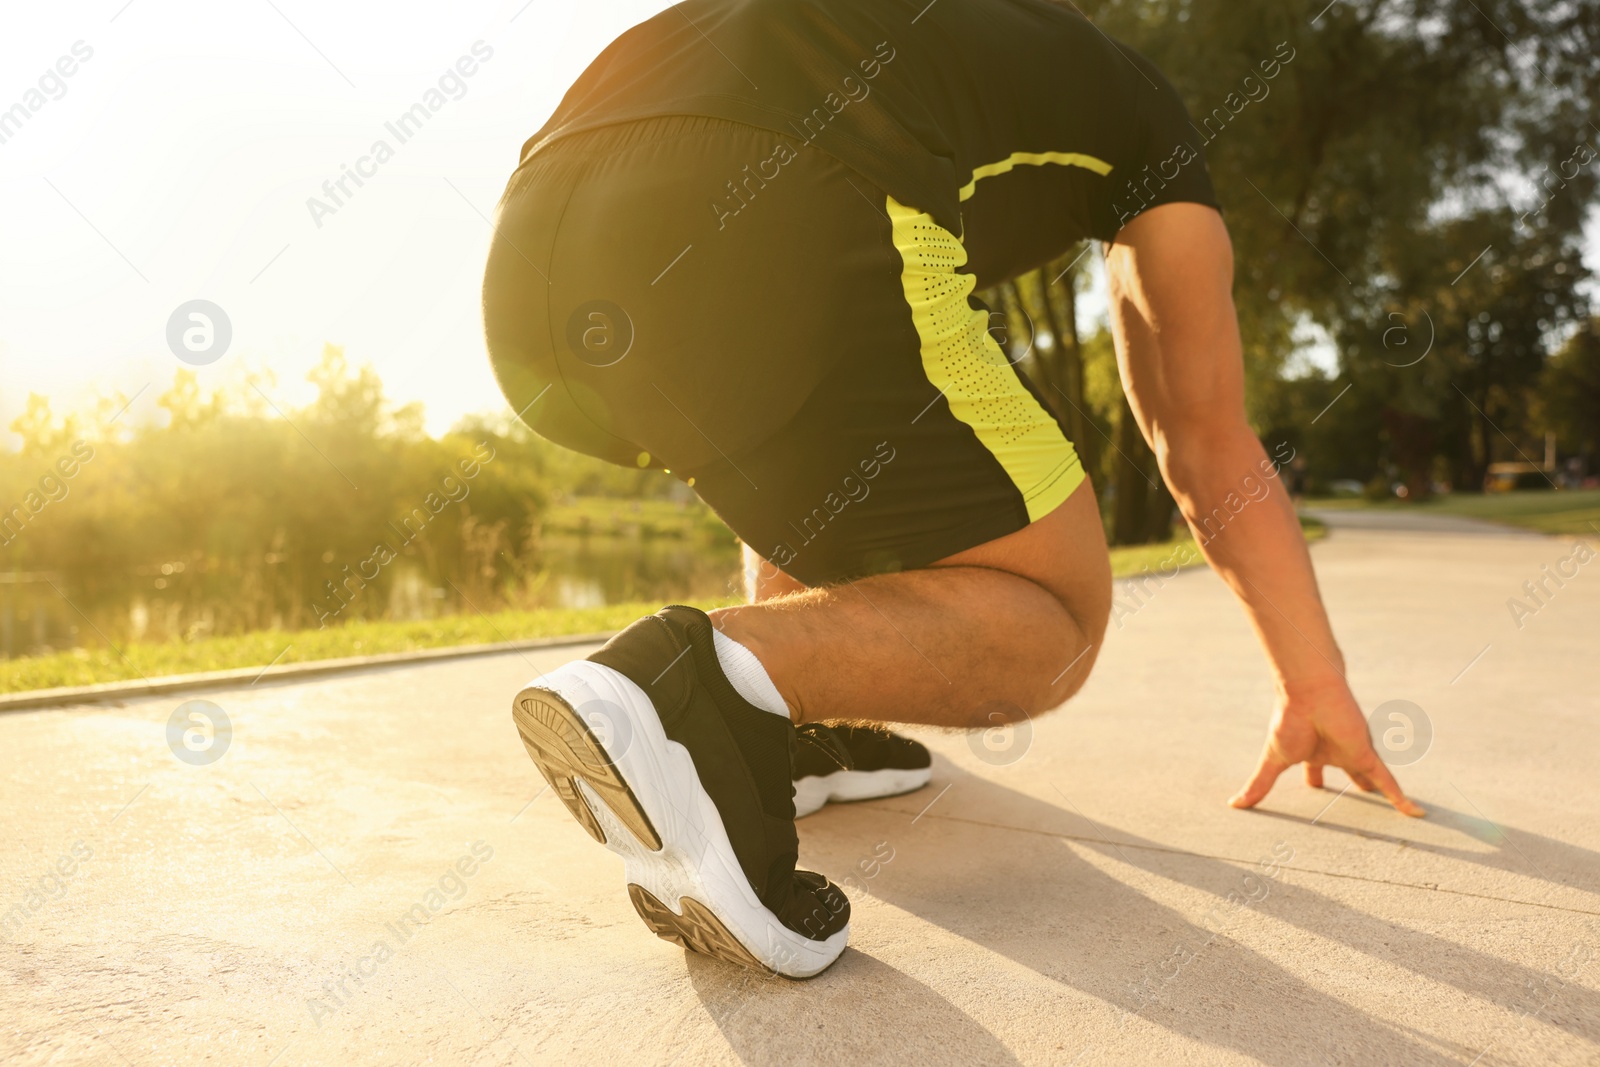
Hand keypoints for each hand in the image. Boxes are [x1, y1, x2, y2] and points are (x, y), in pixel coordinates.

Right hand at [1229, 679, 1424, 816]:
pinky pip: (1389, 783)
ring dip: (1385, 788)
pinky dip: (1401, 800)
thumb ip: (1259, 785)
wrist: (1308, 694)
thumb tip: (1234, 805)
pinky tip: (1417, 814)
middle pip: (1350, 772)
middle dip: (1357, 781)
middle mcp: (1336, 752)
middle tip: (1364, 790)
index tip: (1315, 787)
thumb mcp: (1273, 761)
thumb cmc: (1288, 721)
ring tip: (1403, 805)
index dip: (1315, 780)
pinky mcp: (1368, 755)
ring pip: (1374, 778)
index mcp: (1312, 752)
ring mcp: (1355, 754)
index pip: (1314, 770)